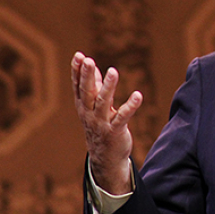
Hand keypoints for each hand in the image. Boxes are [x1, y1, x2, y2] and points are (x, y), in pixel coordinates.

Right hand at [71, 51, 142, 194]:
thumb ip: (93, 87)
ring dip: (108, 87)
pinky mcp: (115, 131)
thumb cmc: (99, 126)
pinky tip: (138, 95)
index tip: (78, 55)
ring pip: (103, 102)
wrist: (105, 158)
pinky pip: (123, 117)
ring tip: (113, 71)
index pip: (78, 86)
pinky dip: (130, 106)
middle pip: (87, 92)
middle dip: (87, 76)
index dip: (77, 71)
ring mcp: (101, 123)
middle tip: (88, 60)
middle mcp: (89, 113)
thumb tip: (91, 66)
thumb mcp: (93, 107)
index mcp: (83, 106)